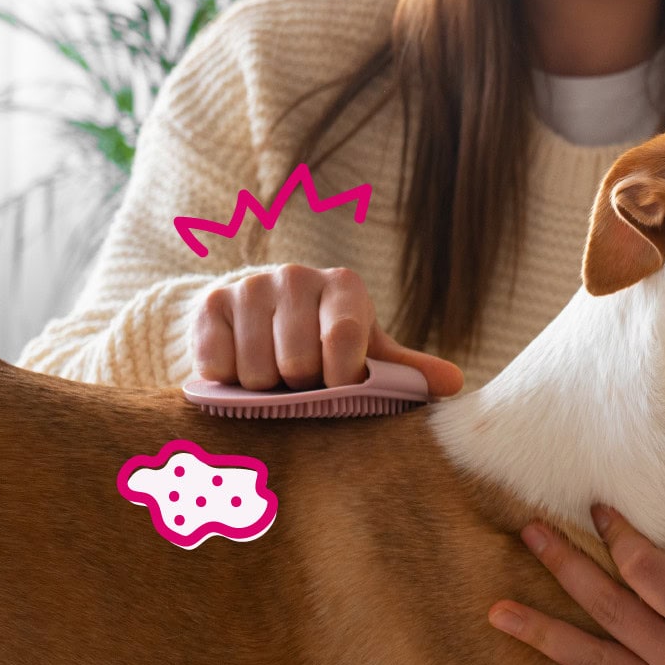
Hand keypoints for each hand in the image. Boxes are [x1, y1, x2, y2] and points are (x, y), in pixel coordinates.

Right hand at [192, 264, 463, 392]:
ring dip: (264, 390)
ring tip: (275, 376)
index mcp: (346, 286)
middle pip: (297, 365)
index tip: (339, 386)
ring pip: (256, 372)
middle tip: (303, 380)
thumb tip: (455, 384)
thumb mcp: (369, 354)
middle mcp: (298, 275)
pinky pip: (218, 367)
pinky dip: (228, 383)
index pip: (343, 340)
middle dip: (301, 387)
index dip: (339, 378)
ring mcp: (250, 285)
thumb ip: (407, 372)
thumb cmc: (327, 344)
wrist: (262, 321)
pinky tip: (241, 368)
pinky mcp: (210, 304)